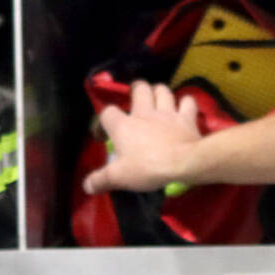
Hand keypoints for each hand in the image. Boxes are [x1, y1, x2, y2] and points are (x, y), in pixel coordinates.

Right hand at [83, 81, 201, 194]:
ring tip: (158, 99)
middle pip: (140, 89)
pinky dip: (186, 103)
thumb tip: (87, 186)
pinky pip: (188, 101)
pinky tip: (184, 108)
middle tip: (137, 97)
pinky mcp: (186, 117)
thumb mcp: (119, 177)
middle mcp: (144, 113)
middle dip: (137, 89)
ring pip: (163, 90)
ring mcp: (167, 112)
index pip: (107, 112)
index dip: (105, 119)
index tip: (105, 132)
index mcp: (123, 126)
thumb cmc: (147, 168)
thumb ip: (100, 180)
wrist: (183, 163)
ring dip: (160, 92)